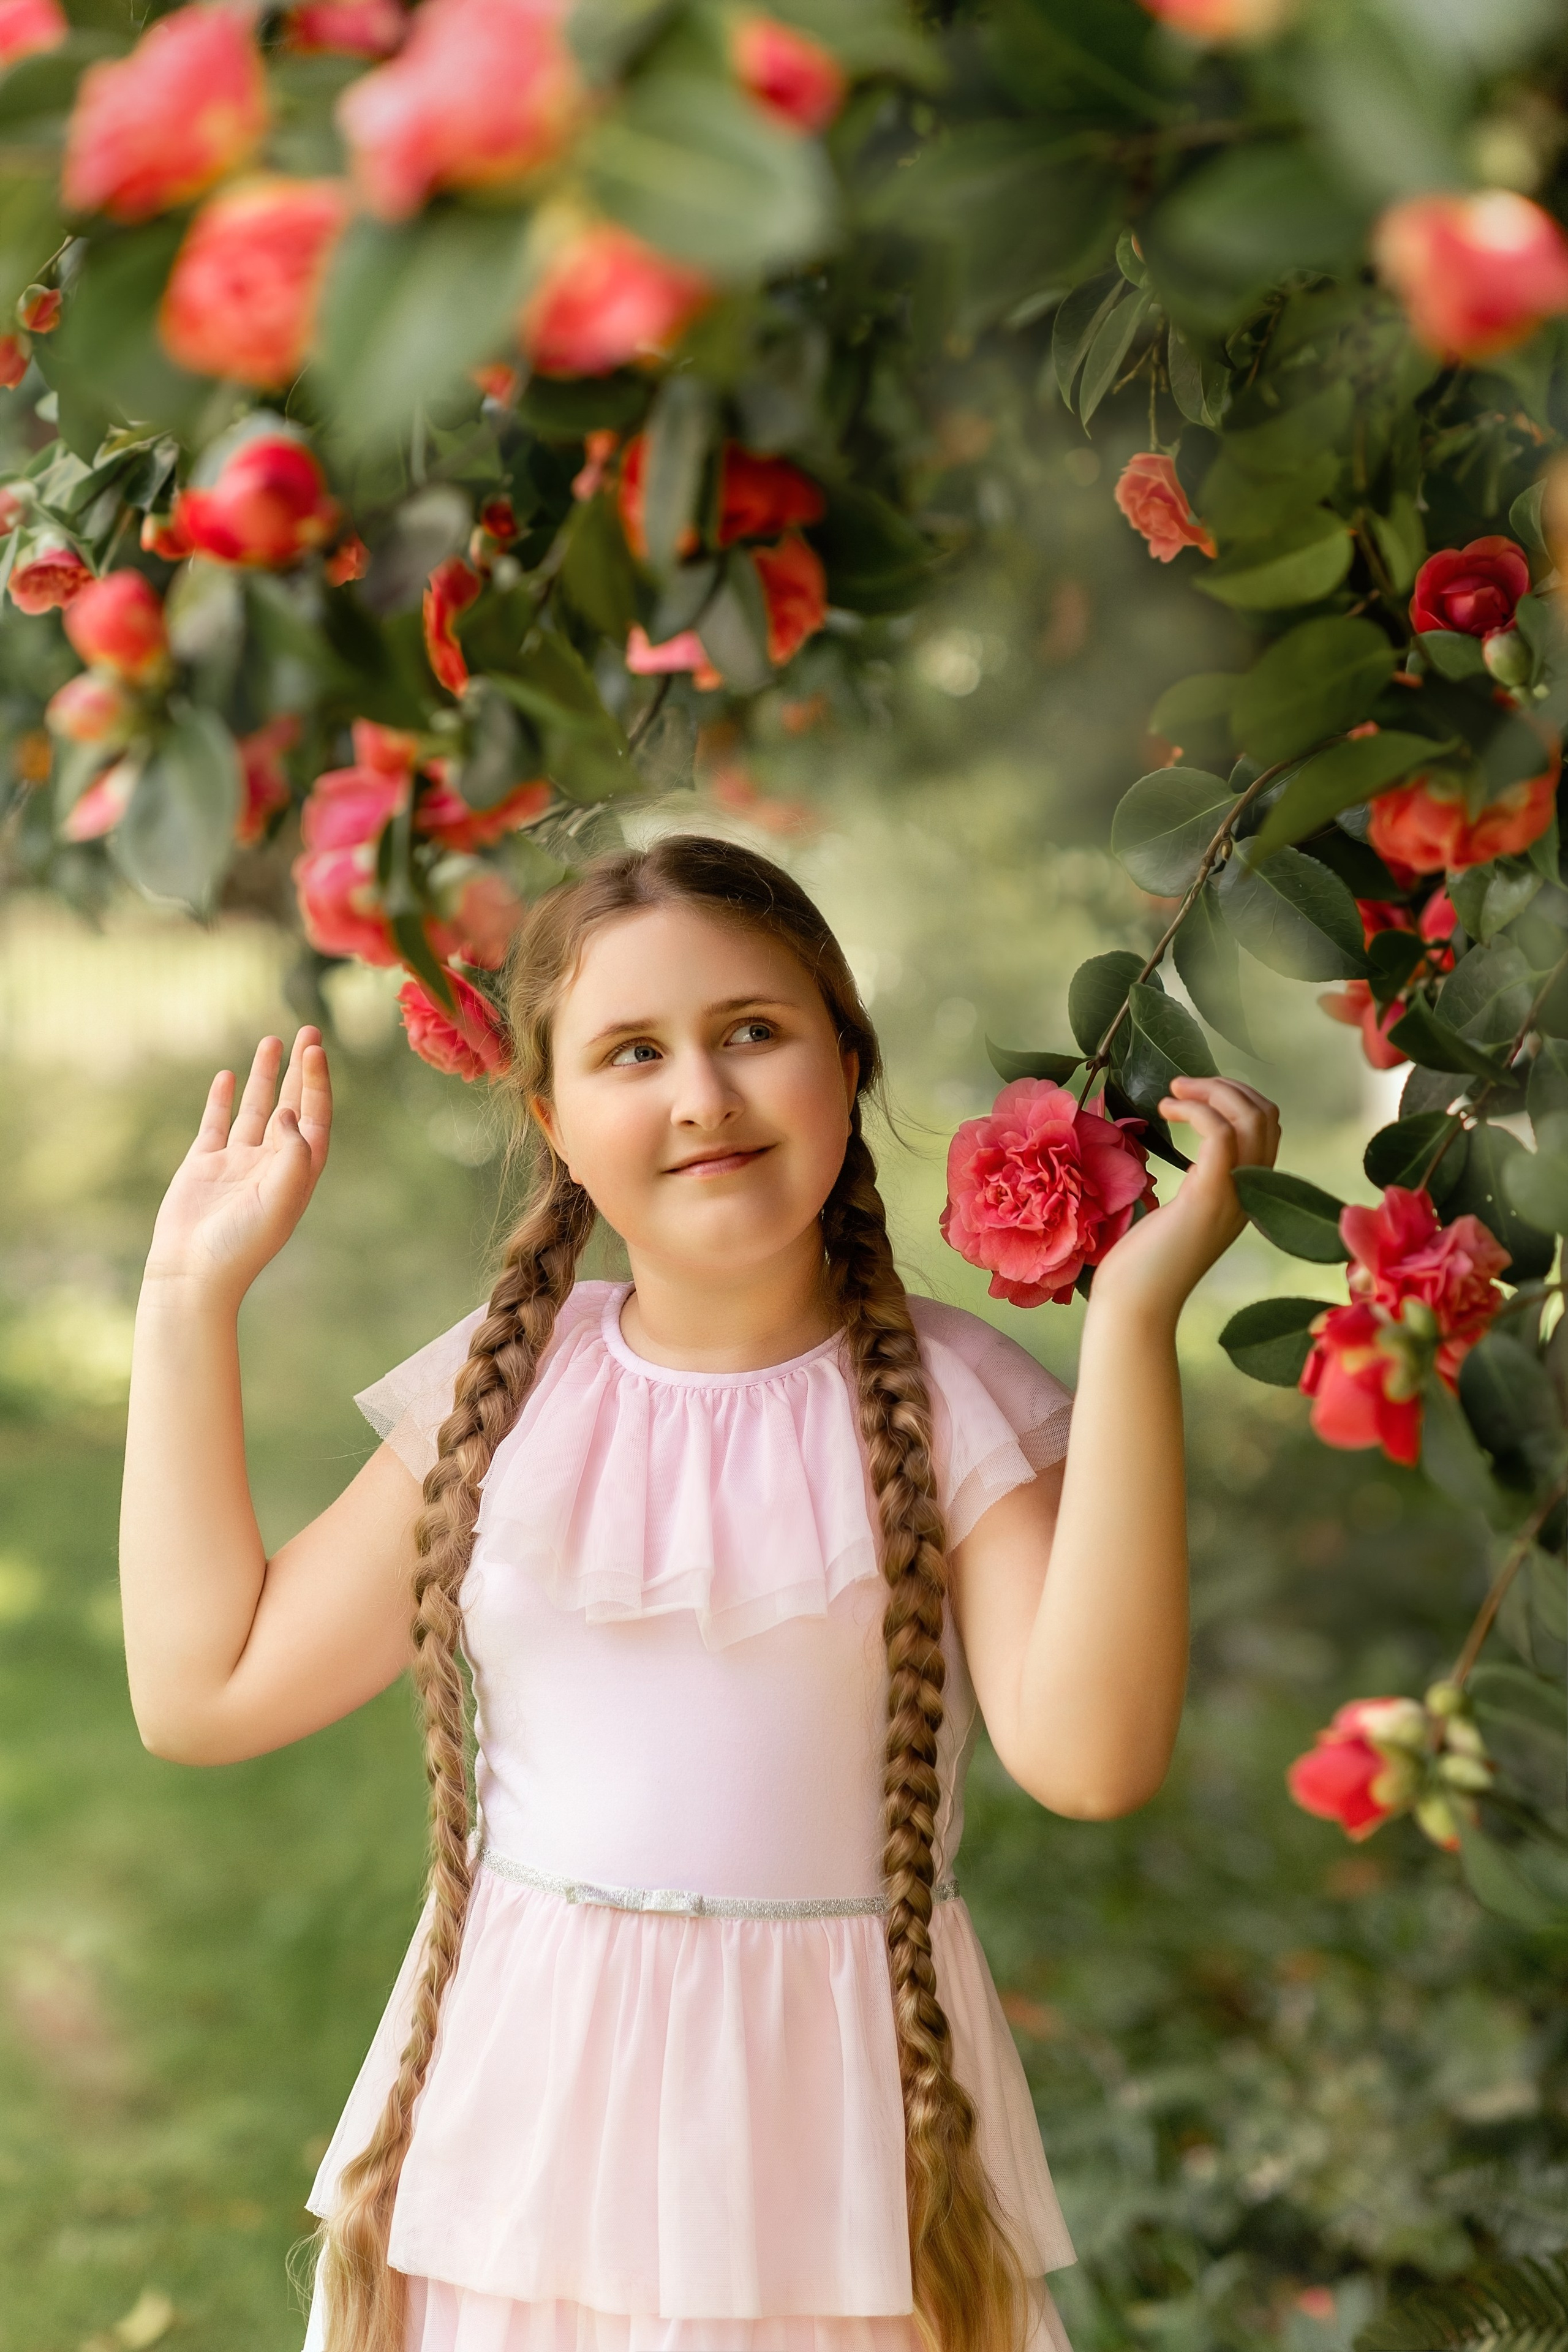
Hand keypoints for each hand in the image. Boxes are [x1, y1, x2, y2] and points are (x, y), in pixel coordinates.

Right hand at [143, 1028, 333, 1304]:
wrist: (193, 1272)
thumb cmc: (242, 1245)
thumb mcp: (279, 1201)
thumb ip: (292, 1156)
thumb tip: (291, 1112)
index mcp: (297, 1173)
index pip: (315, 1118)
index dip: (317, 1083)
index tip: (315, 1051)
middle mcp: (271, 1164)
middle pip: (292, 1105)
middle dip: (301, 1070)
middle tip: (309, 1030)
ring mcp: (238, 1163)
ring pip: (254, 1109)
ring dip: (264, 1076)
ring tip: (271, 1041)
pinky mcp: (205, 1165)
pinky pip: (217, 1124)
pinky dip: (222, 1100)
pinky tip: (227, 1076)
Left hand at [1090, 1074, 1279, 1319]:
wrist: (1135, 1305)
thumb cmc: (1142, 1265)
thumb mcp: (1179, 1214)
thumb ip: (1196, 1184)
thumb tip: (1184, 1153)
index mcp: (1246, 1195)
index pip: (1267, 1129)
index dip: (1237, 1098)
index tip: (1192, 1094)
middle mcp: (1251, 1193)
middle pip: (1266, 1116)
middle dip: (1226, 1086)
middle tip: (1181, 1086)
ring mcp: (1234, 1195)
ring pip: (1251, 1118)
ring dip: (1212, 1090)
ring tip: (1173, 1092)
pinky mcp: (1208, 1197)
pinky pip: (1221, 1134)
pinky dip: (1196, 1110)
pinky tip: (1166, 1111)